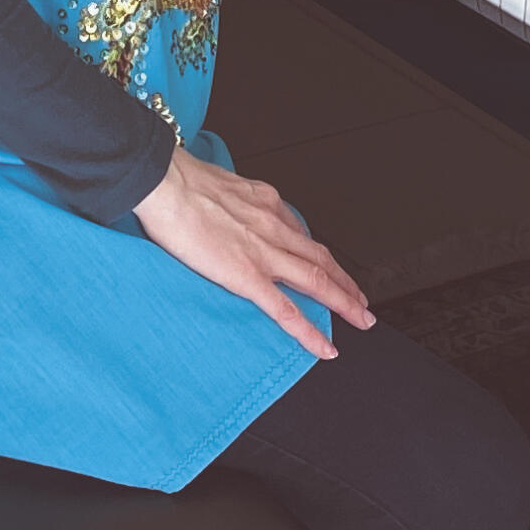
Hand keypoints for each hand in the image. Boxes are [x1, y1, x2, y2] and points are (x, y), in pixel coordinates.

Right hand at [133, 144, 374, 360]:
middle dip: (345, 282)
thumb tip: (228, 209)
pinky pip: (287, 311)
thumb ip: (232, 201)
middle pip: (321, 259)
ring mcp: (265, 253)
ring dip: (344, 302)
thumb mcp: (218, 183)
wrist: (167, 183)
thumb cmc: (179, 179)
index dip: (318, 254)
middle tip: (362, 301)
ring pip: (317, 282)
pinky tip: (325, 349)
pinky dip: (310, 333)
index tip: (327, 267)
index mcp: (265, 202)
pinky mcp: (249, 277)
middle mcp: (274, 225)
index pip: (300, 234)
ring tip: (361, 320)